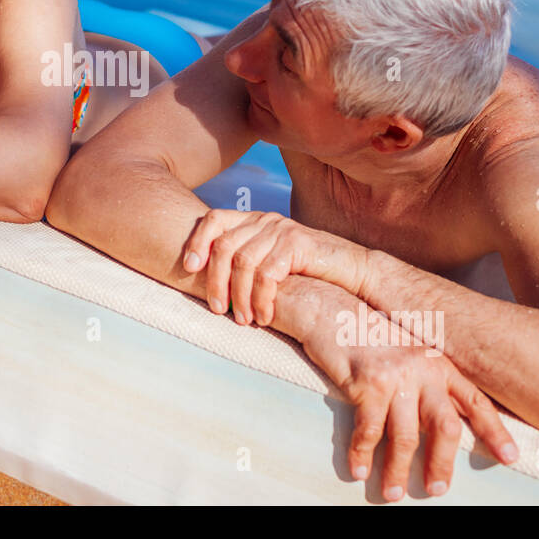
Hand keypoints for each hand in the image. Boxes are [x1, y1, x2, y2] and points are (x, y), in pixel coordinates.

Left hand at [182, 209, 368, 325]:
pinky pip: (267, 274)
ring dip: (239, 297)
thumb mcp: (269, 262)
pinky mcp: (298, 244)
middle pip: (223, 245)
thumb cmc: (306, 273)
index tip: (188, 268)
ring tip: (242, 320)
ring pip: (242, 263)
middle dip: (215, 281)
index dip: (196, 241)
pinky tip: (264, 316)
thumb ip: (244, 261)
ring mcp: (281, 230)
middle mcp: (265, 220)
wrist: (351, 271)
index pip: (213, 219)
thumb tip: (207, 280)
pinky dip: (261, 300)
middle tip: (217, 309)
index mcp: (253, 219)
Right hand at [327, 318, 518, 500]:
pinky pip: (369, 431)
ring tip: (394, 494)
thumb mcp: (407, 353)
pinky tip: (359, 470)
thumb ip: (425, 381)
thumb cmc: (366, 336)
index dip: (494, 432)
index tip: (510, 458)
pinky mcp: (367, 384)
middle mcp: (423, 370)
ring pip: (406, 437)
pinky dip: (363, 455)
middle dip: (443, 463)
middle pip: (445, 428)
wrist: (329, 310)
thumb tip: (436, 424)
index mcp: (438, 364)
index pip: (474, 402)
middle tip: (437, 490)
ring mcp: (396, 377)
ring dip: (398, 471)